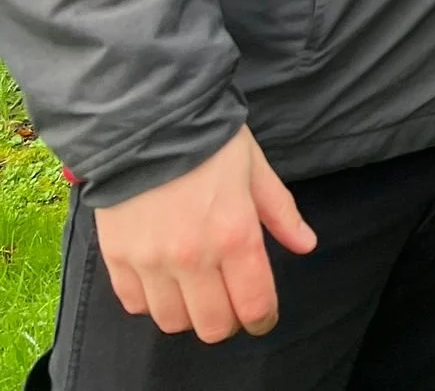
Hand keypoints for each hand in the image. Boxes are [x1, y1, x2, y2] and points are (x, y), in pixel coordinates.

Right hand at [94, 126, 315, 342]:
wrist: (147, 117)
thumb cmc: (209, 138)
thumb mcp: (255, 167)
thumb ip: (280, 212)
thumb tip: (306, 244)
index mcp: (234, 234)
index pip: (254, 304)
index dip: (263, 317)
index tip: (263, 315)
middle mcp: (193, 257)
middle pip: (214, 327)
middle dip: (228, 320)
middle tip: (229, 300)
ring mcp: (152, 261)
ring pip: (173, 322)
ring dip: (189, 312)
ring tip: (195, 287)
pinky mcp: (118, 258)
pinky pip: (135, 304)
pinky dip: (151, 300)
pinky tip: (162, 276)